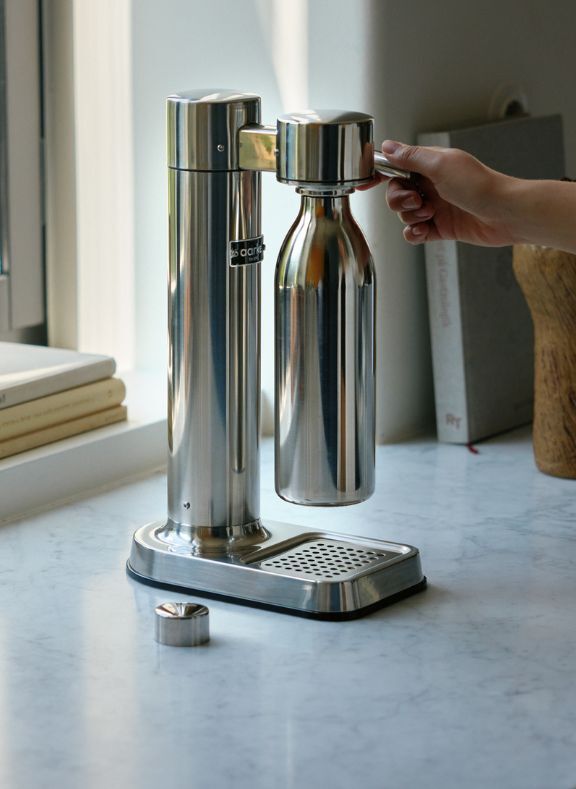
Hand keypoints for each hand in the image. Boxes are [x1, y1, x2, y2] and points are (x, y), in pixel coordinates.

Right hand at [378, 141, 518, 246]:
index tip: (364, 183)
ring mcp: (435, 207)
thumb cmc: (479, 186)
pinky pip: (414, 233)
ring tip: (429, 215)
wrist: (504, 214)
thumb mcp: (441, 165)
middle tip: (417, 201)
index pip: (396, 166)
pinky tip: (423, 232)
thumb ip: (411, 157)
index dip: (378, 173)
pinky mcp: (440, 228)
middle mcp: (430, 185)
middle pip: (395, 193)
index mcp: (430, 165)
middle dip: (399, 200)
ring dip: (411, 216)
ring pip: (404, 214)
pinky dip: (414, 234)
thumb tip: (387, 146)